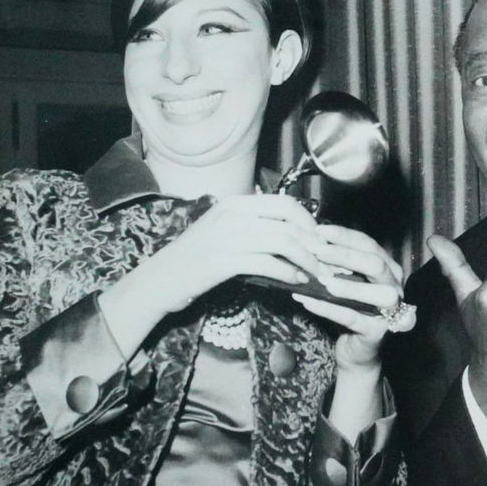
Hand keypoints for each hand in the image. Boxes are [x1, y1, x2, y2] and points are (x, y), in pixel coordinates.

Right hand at [98, 194, 325, 356]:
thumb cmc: (194, 259)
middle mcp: (232, 214)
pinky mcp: (223, 261)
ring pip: (283, 241)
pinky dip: (288, 273)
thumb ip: (254, 227)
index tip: (321, 241)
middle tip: (328, 261)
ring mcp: (226, 236)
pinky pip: (268, 263)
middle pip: (290, 222)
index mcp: (234, 204)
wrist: (158, 280)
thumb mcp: (223, 232)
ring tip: (318, 274)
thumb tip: (293, 235)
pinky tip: (297, 282)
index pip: (286, 203)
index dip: (310, 222)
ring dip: (307, 260)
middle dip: (316, 243)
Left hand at [291, 224, 405, 437]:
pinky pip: (354, 319)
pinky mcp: (377, 333)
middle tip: (315, 249)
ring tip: (320, 278)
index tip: (318, 230)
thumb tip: (309, 240)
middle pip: (376, 264)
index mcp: (388, 269)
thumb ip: (335, 264)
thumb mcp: (344, 282)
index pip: (369, 245)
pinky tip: (308, 301)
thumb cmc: (349, 310)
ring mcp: (391, 311)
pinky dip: (329, 309)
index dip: (344, 236)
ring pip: (377, 293)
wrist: (355, 352)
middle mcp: (395, 287)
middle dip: (345, 254)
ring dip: (348, 284)